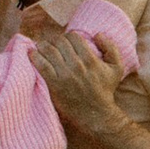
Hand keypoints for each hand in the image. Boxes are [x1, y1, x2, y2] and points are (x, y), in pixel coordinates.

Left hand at [28, 21, 128, 139]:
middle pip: (59, 42)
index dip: (69, 37)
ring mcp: (64, 74)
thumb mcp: (117, 68)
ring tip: (42, 47)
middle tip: (54, 44)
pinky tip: (32, 53)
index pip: (73, 37)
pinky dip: (34, 56)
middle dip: (55, 40)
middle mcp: (76, 65)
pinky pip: (41, 64)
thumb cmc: (105, 89)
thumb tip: (97, 34)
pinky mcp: (54, 84)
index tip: (67, 42)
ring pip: (48, 50)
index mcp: (90, 59)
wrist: (95, 114)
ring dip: (44, 45)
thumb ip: (111, 48)